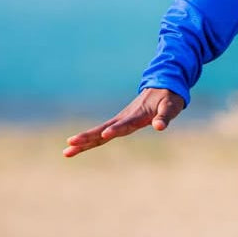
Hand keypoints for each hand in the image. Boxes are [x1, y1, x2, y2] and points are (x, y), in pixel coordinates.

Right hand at [63, 88, 184, 157]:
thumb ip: (164, 117)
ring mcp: (120, 120)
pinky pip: (102, 134)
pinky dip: (90, 141)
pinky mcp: (119, 123)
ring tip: (66, 151)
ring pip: (99, 133)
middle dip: (87, 138)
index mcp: (137, 115)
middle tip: (70, 145)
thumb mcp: (171, 107)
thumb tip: (160, 127)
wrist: (163, 85)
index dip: (116, 129)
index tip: (105, 134)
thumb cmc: (168, 98)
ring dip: (84, 141)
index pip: (125, 125)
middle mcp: (124, 118)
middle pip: (103, 130)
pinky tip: (78, 148)